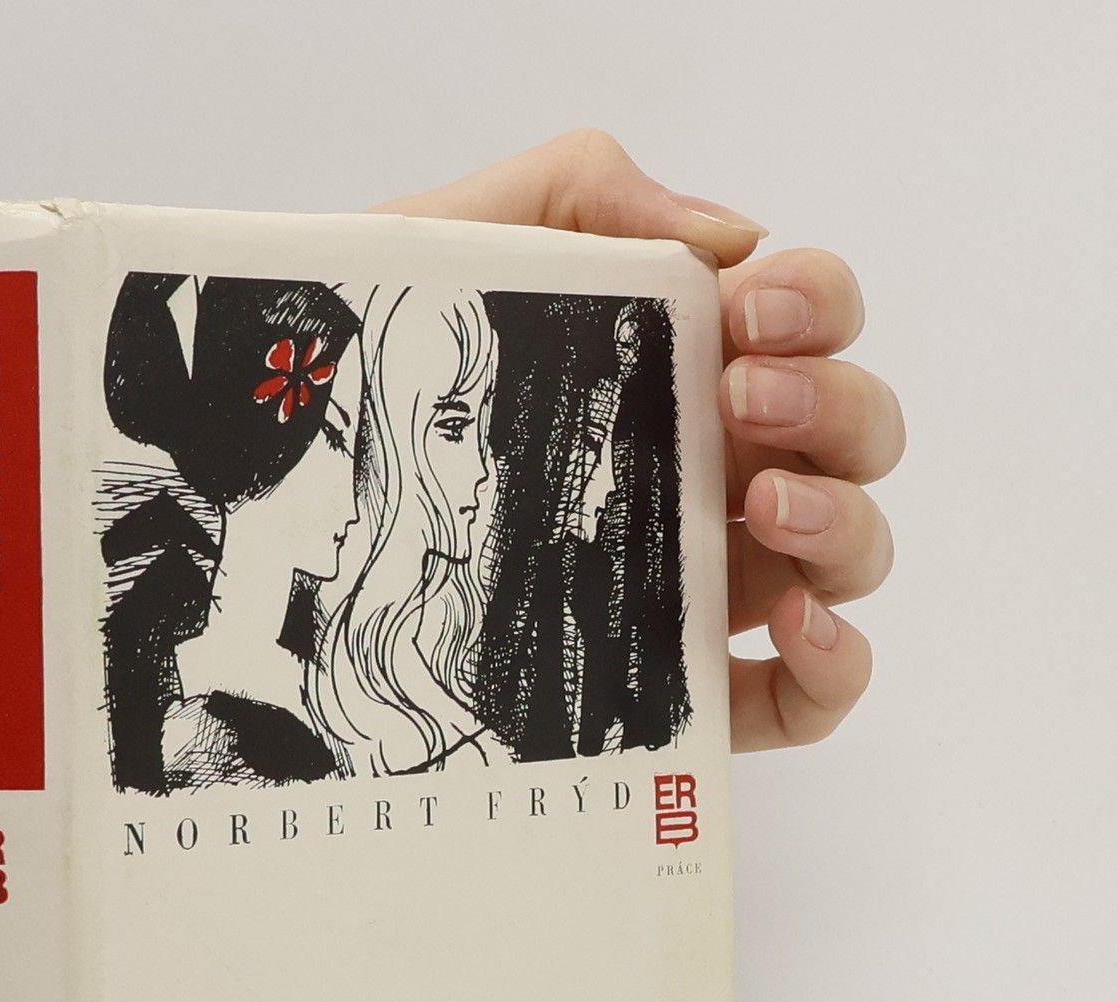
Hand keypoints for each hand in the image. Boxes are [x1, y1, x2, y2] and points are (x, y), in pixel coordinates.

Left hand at [376, 130, 901, 751]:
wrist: (259, 504)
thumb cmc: (359, 380)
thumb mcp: (449, 245)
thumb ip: (582, 193)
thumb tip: (733, 238)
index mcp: (675, 367)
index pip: (811, 320)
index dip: (818, 305)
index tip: (748, 315)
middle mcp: (711, 470)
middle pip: (857, 434)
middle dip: (834, 405)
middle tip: (740, 402)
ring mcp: (706, 583)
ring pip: (852, 554)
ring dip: (845, 522)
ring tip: (762, 507)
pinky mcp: (688, 691)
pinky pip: (811, 694)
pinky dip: (841, 662)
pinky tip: (796, 626)